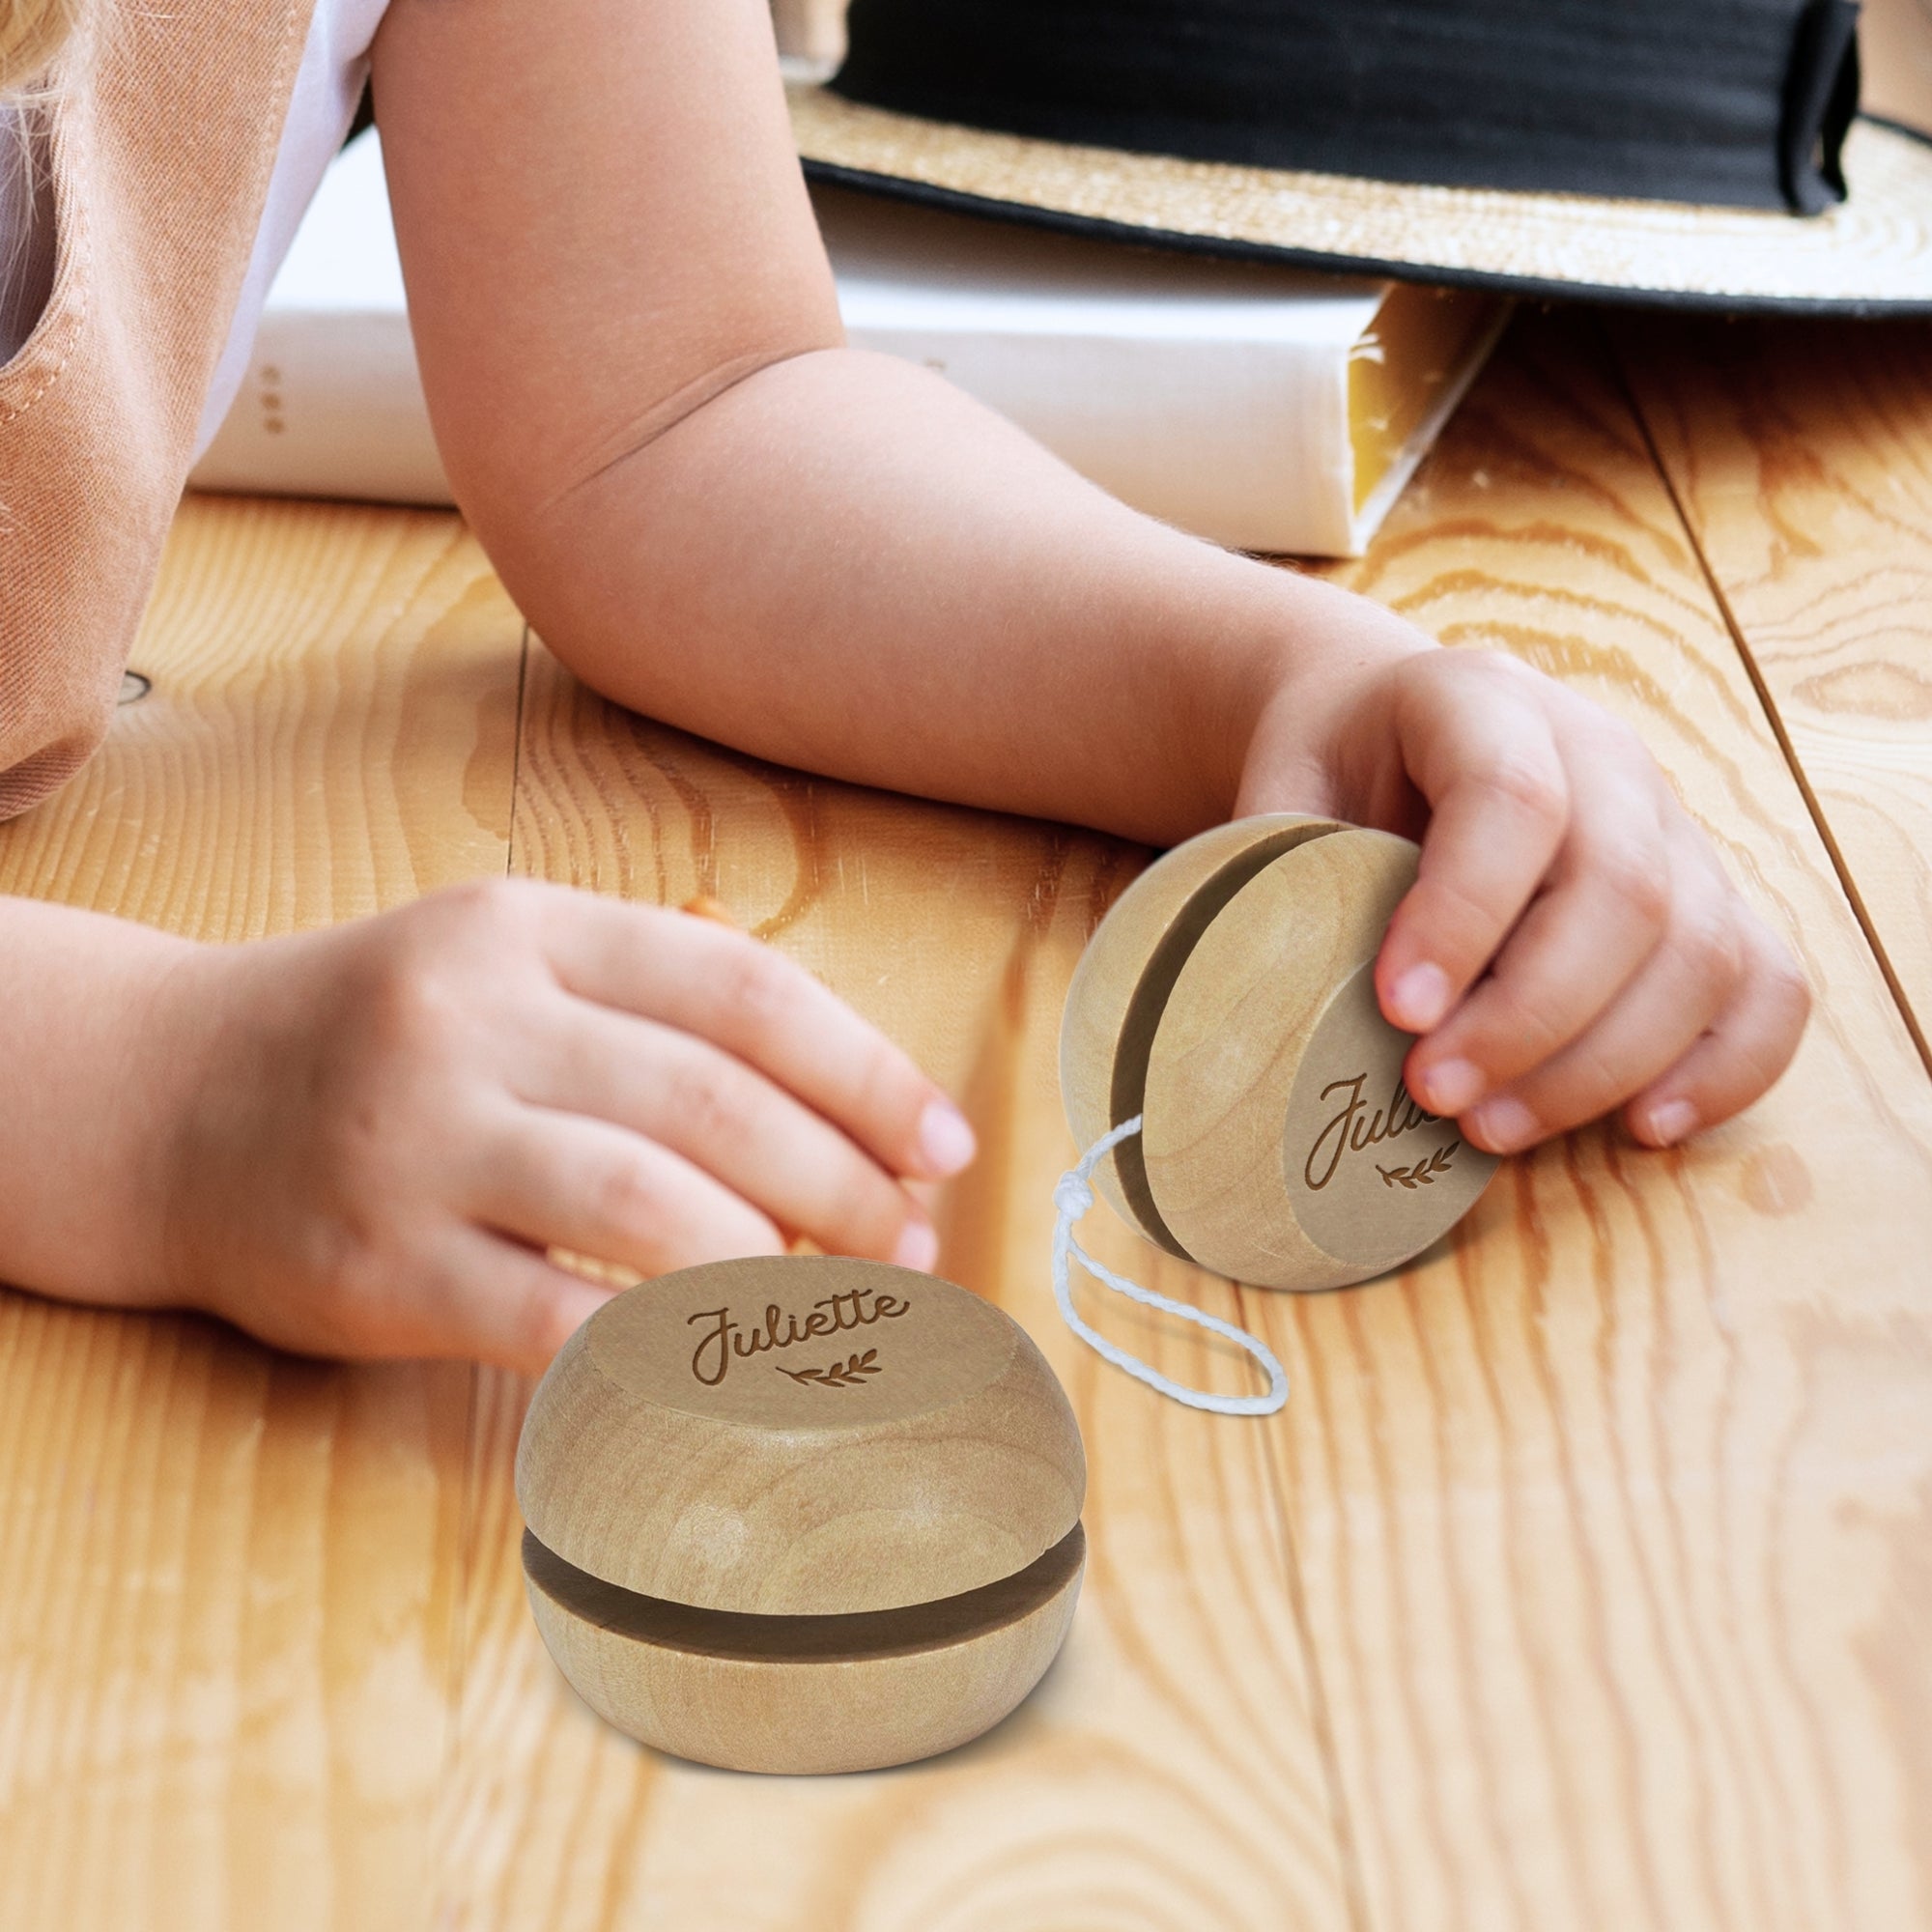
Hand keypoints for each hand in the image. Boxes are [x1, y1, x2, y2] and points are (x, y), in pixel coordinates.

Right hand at [150, 880, 976, 1371]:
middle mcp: (470, 1018)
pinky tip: (728, 1368)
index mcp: (525, 929)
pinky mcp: (375, 1266)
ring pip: (649, 1206)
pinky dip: (666, 1352)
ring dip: (776, 1267)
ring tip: (838, 1303)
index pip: (742, 991)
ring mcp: (415, 1141)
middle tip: (909, 1242)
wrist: (159, 1101)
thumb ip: (656, 1003)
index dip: (867, 1073)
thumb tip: (849, 1103)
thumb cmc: (378, 1038)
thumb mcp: (503, 964)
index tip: (944, 1146)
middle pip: (713, 1101)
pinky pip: (557, 1320)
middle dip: (842, 1183)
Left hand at [1238, 625, 1808, 1154]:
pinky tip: (1643, 1126)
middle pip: (1622, 888)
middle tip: (1434, 1094)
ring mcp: (1671, 822)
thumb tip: (1267, 1005)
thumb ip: (1278, 872)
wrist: (1384, 723)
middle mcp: (1602, 752)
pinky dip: (1723, 1066)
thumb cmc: (1327, 771)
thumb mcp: (1279, 789)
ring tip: (1492, 1131)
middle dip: (1529, 1017)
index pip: (1511, 801)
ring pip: (1698, 949)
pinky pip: (1766, 984)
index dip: (1462, 915)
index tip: (1398, 1012)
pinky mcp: (1712, 895)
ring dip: (1601, 1062)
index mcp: (1482, 698)